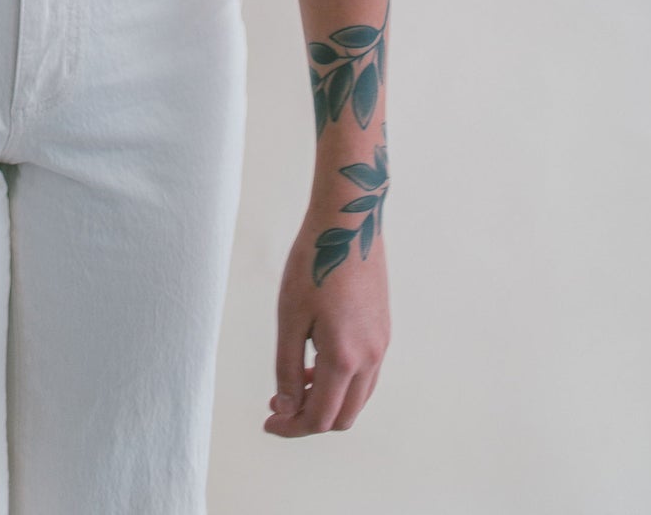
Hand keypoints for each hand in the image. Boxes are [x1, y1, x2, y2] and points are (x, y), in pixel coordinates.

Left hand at [264, 204, 389, 435]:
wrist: (349, 223)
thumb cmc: (314, 263)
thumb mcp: (290, 316)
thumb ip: (288, 368)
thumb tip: (287, 408)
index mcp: (345, 358)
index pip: (321, 417)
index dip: (292, 427)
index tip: (268, 423)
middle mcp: (370, 358)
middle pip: (343, 415)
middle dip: (310, 419)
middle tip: (278, 406)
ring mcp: (381, 345)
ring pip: (357, 397)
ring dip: (327, 400)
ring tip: (294, 385)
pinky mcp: (382, 331)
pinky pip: (365, 374)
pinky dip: (340, 381)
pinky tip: (315, 363)